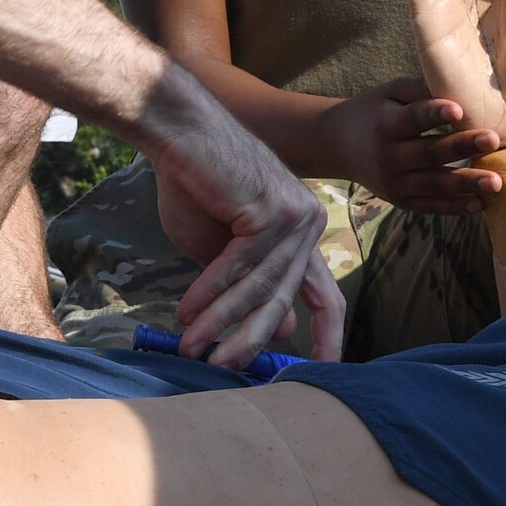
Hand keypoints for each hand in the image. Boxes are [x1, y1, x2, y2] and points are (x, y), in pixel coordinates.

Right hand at [143, 66, 345, 368]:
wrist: (179, 132)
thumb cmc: (193, 184)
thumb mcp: (219, 247)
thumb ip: (246, 284)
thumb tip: (282, 333)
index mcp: (302, 236)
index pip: (325, 295)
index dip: (327, 337)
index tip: (320, 373)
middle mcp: (308, 226)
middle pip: (287, 299)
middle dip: (253, 339)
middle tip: (226, 369)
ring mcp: (295, 216)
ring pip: (261, 286)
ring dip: (222, 321)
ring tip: (193, 347)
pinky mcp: (272, 209)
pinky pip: (240, 265)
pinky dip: (211, 291)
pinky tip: (188, 311)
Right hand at [334, 78, 503, 213]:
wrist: (337, 145)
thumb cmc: (371, 112)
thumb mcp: (388, 93)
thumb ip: (420, 89)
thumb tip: (459, 86)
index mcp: (385, 124)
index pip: (412, 119)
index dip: (433, 114)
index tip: (457, 109)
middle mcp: (388, 156)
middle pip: (429, 153)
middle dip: (462, 147)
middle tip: (493, 139)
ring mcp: (394, 183)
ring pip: (434, 184)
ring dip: (467, 183)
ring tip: (496, 182)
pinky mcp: (401, 200)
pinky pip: (431, 206)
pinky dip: (455, 207)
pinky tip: (480, 203)